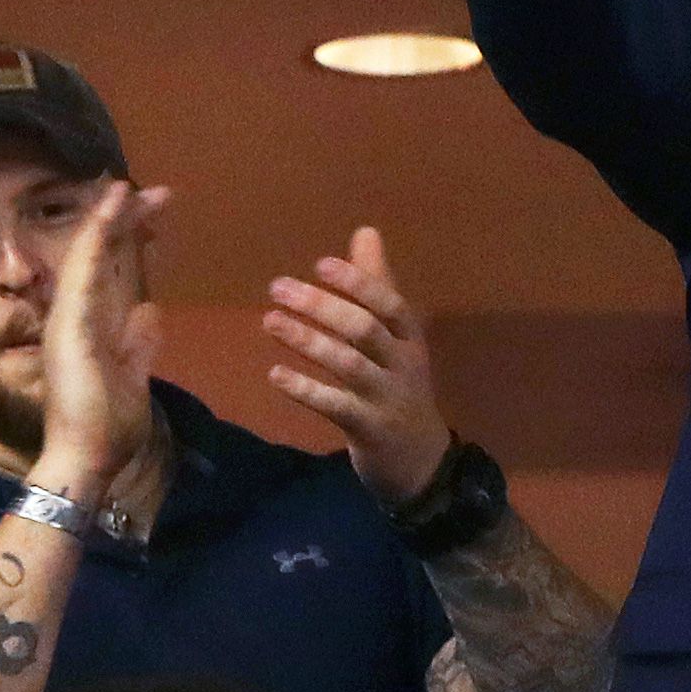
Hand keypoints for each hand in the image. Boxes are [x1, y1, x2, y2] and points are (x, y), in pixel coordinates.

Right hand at [32, 179, 168, 496]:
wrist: (84, 457)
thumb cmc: (105, 424)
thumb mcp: (134, 374)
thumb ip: (140, 343)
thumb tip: (153, 314)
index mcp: (97, 325)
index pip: (118, 273)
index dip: (136, 242)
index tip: (157, 217)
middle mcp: (79, 313)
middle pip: (107, 257)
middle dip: (131, 223)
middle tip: (160, 192)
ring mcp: (70, 314)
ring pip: (92, 251)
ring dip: (114, 217)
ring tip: (134, 185)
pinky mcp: (70, 320)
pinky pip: (84, 265)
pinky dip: (99, 231)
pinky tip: (113, 203)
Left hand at [266, 226, 453, 506]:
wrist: (420, 460)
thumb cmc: (398, 387)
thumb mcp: (396, 337)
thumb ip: (378, 285)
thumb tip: (366, 231)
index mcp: (409, 338)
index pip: (390, 304)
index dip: (358, 283)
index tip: (321, 265)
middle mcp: (403, 365)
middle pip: (365, 330)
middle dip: (322, 306)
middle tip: (278, 288)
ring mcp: (387, 398)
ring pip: (348, 365)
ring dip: (307, 341)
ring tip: (270, 321)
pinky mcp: (369, 428)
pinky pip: (335, 405)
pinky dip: (304, 389)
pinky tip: (274, 375)